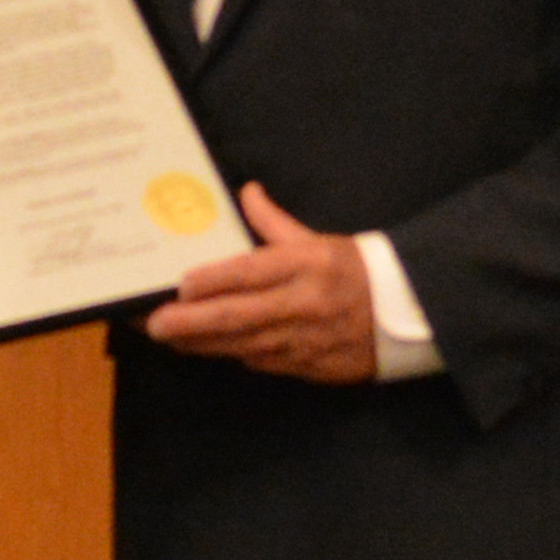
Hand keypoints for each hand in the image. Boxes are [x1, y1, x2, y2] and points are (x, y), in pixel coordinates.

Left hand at [142, 186, 380, 384]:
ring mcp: (303, 340)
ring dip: (199, 343)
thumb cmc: (356, 272)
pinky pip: (259, 362)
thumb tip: (246, 192)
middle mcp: (301, 304)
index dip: (213, 281)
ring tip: (167, 337)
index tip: (181, 285)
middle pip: (235, 316)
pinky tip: (203, 348)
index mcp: (306, 265)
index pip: (250, 273)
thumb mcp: (318, 240)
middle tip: (153, 324)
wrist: (406, 317)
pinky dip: (230, 353)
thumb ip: (275, 223)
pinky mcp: (306, 367)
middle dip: (189, 322)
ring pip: (240, 345)